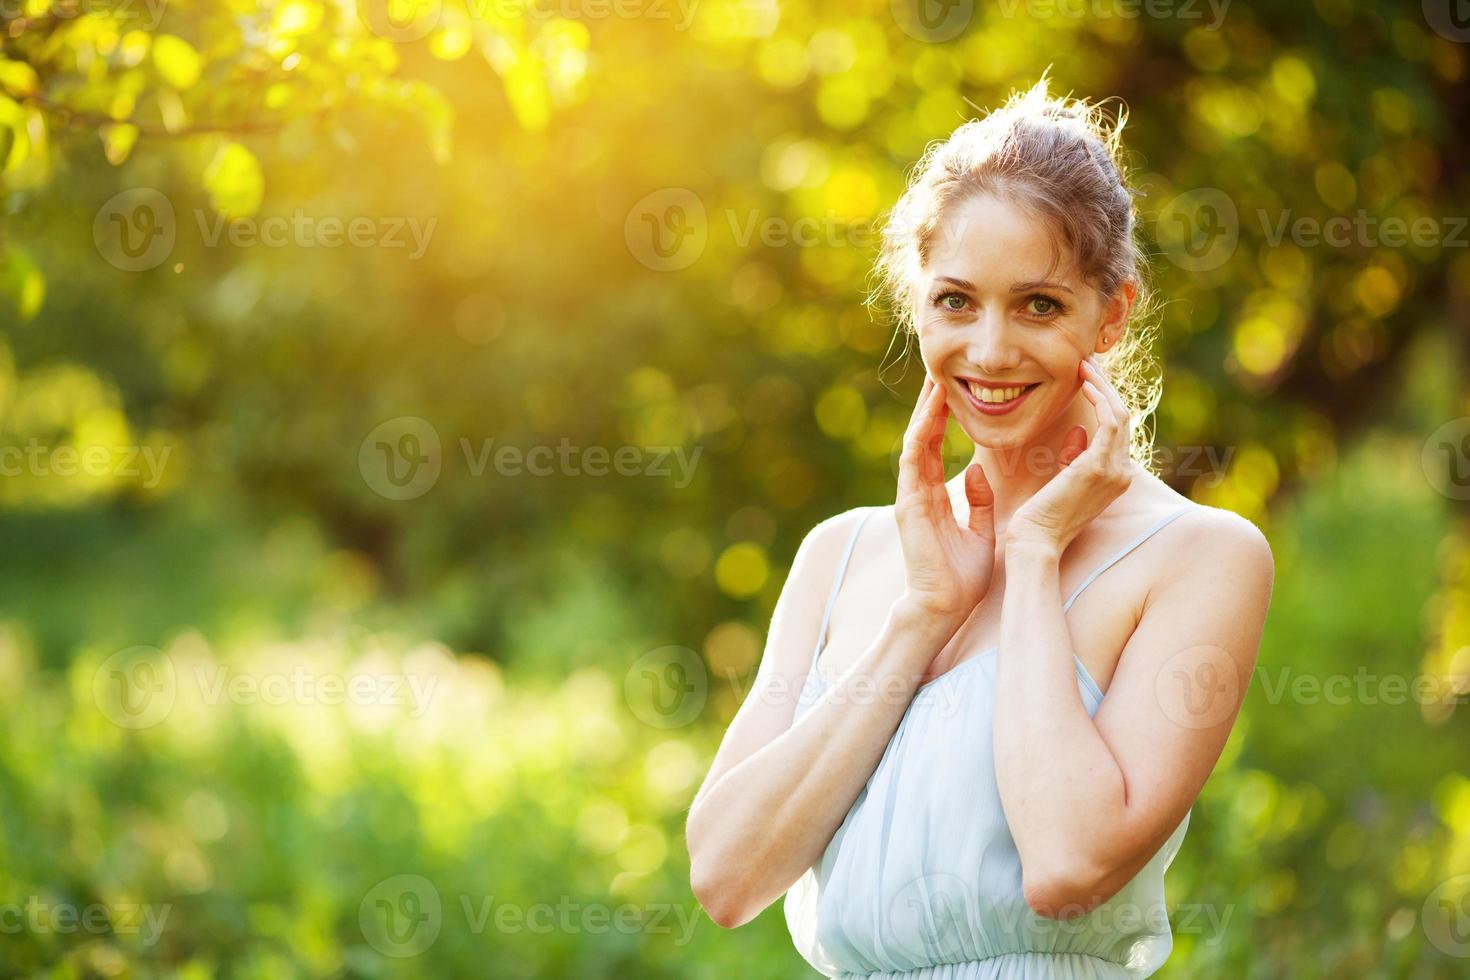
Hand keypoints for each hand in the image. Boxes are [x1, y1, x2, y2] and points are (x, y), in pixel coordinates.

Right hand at [895, 375, 996, 621]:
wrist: (944, 608)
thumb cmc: (963, 578)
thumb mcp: (980, 532)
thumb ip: (979, 502)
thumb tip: (979, 471)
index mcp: (932, 497)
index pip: (934, 447)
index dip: (941, 418)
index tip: (952, 391)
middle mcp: (917, 491)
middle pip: (922, 437)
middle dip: (930, 406)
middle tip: (939, 373)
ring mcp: (910, 496)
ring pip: (916, 442)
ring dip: (925, 412)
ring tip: (935, 382)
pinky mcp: (909, 503)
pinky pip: (914, 460)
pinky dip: (922, 433)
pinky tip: (931, 412)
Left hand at [1008, 355, 1134, 553]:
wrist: (1035, 543)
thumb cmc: (1040, 516)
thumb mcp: (1061, 480)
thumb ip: (1074, 456)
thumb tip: (1078, 429)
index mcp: (1114, 477)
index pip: (1117, 429)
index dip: (1104, 400)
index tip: (1085, 378)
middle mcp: (1121, 474)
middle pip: (1121, 417)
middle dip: (1105, 387)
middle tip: (1087, 362)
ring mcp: (1115, 470)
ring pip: (1119, 414)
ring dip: (1103, 386)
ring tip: (1085, 365)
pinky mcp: (1100, 466)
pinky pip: (1110, 420)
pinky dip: (1100, 398)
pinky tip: (1084, 383)